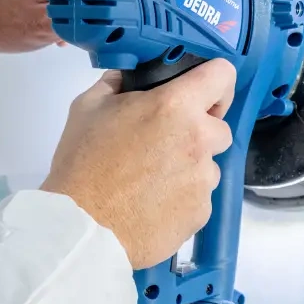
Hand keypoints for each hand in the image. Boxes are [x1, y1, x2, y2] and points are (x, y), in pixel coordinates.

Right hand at [42, 60, 237, 268]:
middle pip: (220, 128)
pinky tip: (153, 204)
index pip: (222, 75)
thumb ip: (115, 84)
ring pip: (209, 167)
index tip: (202, 92)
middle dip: (199, 132)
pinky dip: (183, 199)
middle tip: (164, 144)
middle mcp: (199, 141)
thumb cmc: (82, 165)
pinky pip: (200, 198)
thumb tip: (126, 77)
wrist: (81, 227)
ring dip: (190, 169)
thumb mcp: (87, 109)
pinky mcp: (201, 213)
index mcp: (176, 107)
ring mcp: (204, 180)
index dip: (214, 80)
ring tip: (152, 181)